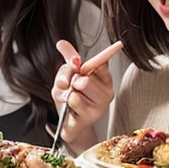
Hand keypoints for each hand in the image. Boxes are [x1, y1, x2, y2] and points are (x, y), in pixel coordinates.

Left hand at [52, 39, 120, 154]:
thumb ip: (68, 59)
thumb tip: (62, 43)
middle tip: (72, 86)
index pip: (103, 63)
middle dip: (72, 79)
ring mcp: (100, 107)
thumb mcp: (67, 75)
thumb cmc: (69, 97)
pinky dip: (67, 100)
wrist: (66, 123)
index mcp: (104, 79)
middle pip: (87, 76)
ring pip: (81, 86)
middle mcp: (106, 92)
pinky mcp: (90, 117)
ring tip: (70, 97)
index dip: (90, 61)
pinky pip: (74, 100)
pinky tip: (70, 107)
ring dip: (68, 91)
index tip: (81, 64)